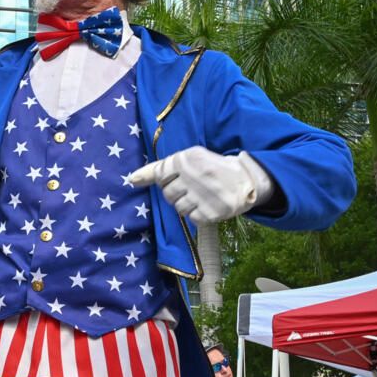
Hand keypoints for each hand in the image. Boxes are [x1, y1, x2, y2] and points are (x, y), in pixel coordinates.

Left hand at [128, 147, 272, 223]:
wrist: (246, 178)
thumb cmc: (210, 168)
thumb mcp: (188, 159)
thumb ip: (158, 168)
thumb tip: (131, 180)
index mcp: (188, 158)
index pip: (160, 175)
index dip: (167, 180)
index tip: (179, 178)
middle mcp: (196, 175)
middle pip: (167, 194)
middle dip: (176, 194)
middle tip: (192, 189)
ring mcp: (205, 194)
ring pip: (178, 208)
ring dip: (186, 205)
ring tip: (201, 196)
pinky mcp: (213, 212)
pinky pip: (191, 218)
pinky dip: (197, 214)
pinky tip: (207, 204)